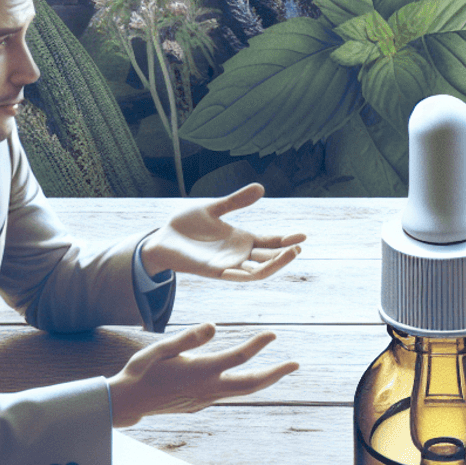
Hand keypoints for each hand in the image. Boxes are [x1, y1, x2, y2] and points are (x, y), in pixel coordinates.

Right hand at [108, 322, 297, 427]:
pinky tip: (251, 377)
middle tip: (295, 364)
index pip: (238, 358)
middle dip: (276, 374)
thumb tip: (213, 325)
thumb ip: (187, 338)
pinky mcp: (201, 404)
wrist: (128, 403)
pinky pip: (230, 394)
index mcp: (200, 371)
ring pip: (243, 391)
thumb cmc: (142, 371)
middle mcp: (208, 389)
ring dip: (264, 380)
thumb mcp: (159, 349)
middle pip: (251, 384)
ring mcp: (206, 400)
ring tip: (282, 369)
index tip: (273, 334)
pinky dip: (246, 385)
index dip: (258, 346)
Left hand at [139, 184, 305, 282]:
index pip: (271, 242)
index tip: (303, 235)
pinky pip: (235, 276)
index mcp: (242, 239)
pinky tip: (257, 267)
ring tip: (288, 255)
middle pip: (269, 258)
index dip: (287, 240)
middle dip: (285, 254)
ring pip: (258, 271)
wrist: (161, 237)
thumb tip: (261, 188)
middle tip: (298, 246)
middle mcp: (239, 254)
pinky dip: (247, 273)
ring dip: (274, 265)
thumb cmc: (186, 224)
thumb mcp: (214, 208)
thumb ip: (236, 201)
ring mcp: (228, 265)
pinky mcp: (214, 272)